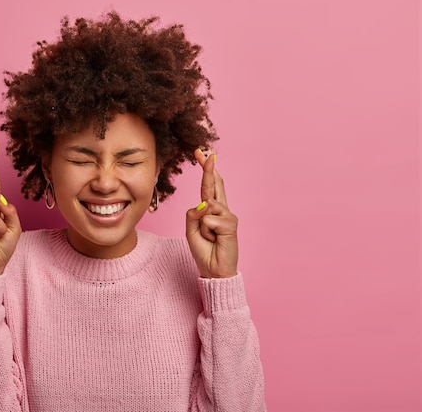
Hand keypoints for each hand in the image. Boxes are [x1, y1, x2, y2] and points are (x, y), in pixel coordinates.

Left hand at [185, 150, 237, 278]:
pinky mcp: (231, 225)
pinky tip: (215, 239)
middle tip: (206, 152)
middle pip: (215, 184)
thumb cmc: (204, 250)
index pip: (208, 186)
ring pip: (208, 205)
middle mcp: (221, 210)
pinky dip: (207, 231)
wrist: (214, 270)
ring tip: (209, 237)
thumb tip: (204, 203)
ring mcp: (228, 216)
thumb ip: (193, 214)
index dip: (206, 169)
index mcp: (211, 209)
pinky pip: (209, 220)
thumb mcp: (191, 230)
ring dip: (202, 224)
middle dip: (209, 168)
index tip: (202, 153)